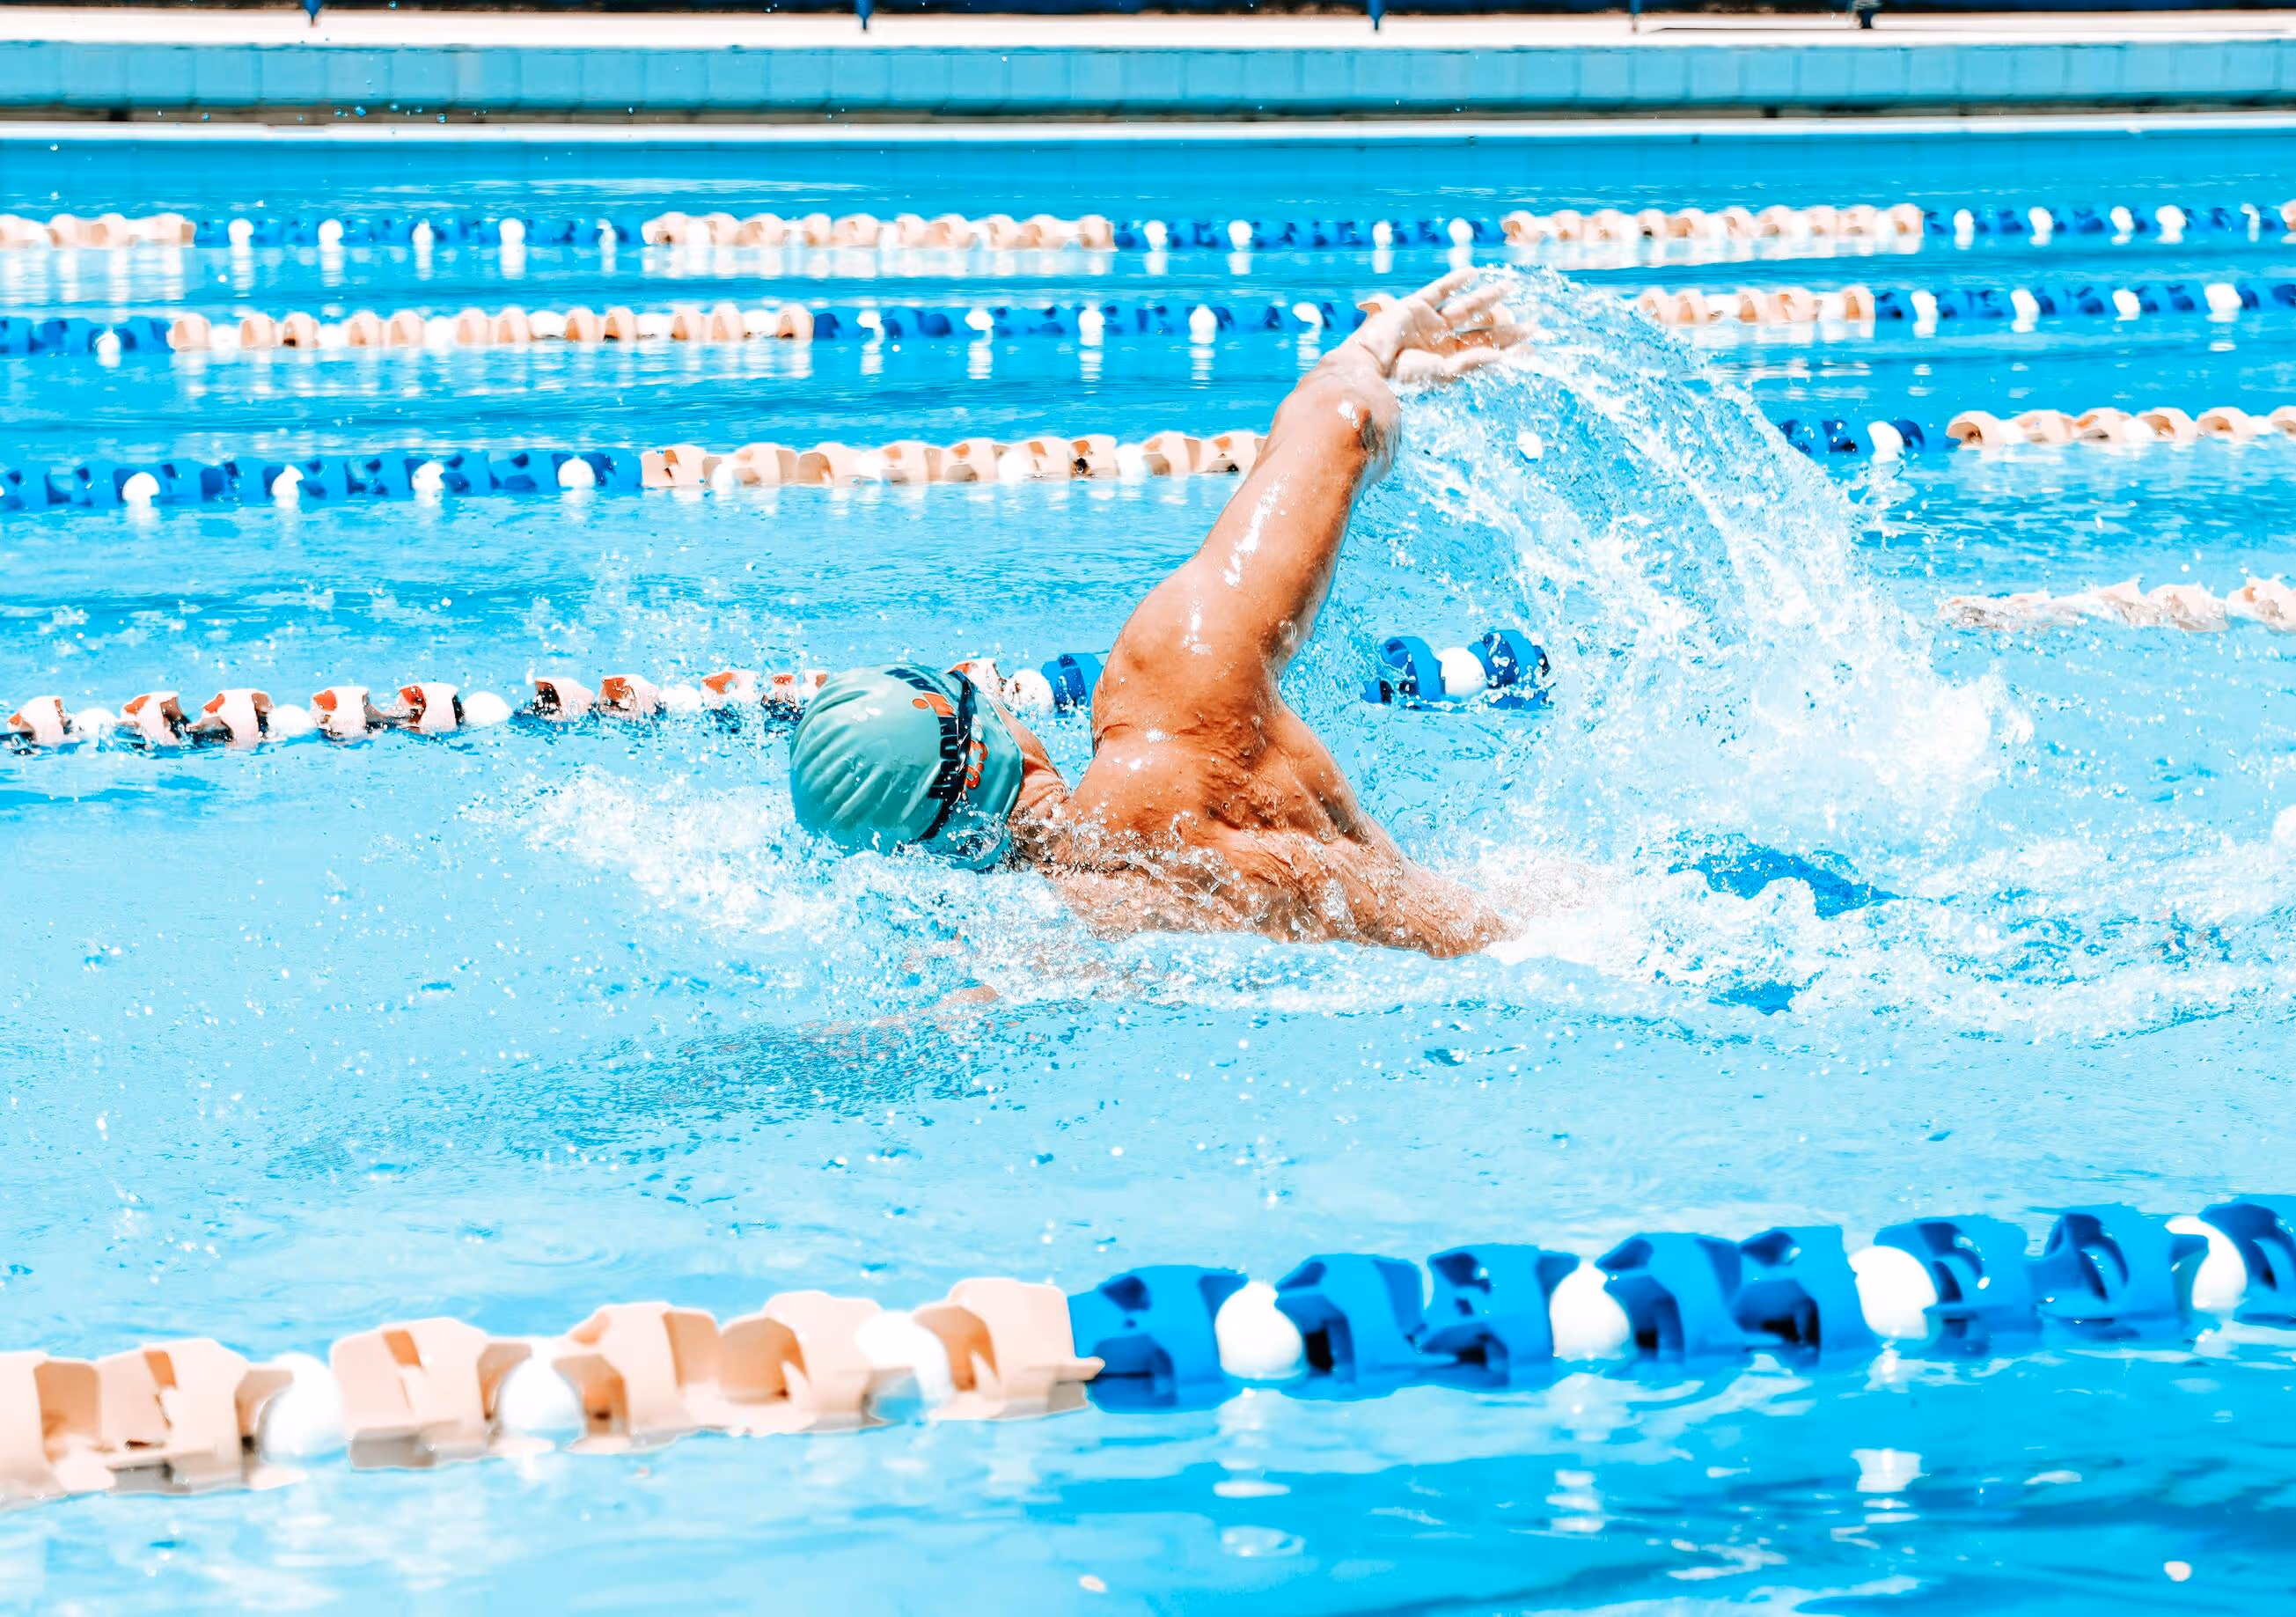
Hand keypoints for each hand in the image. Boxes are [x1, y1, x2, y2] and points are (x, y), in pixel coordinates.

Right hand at [1345, 268, 1526, 386]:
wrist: (1367, 365)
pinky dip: (1455, 281)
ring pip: (1466, 307)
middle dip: (1506, 328)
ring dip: (1488, 297)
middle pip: (1482, 331)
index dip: (1508, 350)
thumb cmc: (1401, 377)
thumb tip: (1502, 357)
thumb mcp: (1442, 373)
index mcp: (1449, 362)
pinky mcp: (1415, 307)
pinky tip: (1473, 273)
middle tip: (1533, 324)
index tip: (1532, 346)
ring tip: (1509, 286)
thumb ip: (1472, 363)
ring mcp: (1430, 323)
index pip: (1486, 354)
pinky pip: (1439, 290)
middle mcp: (1443, 343)